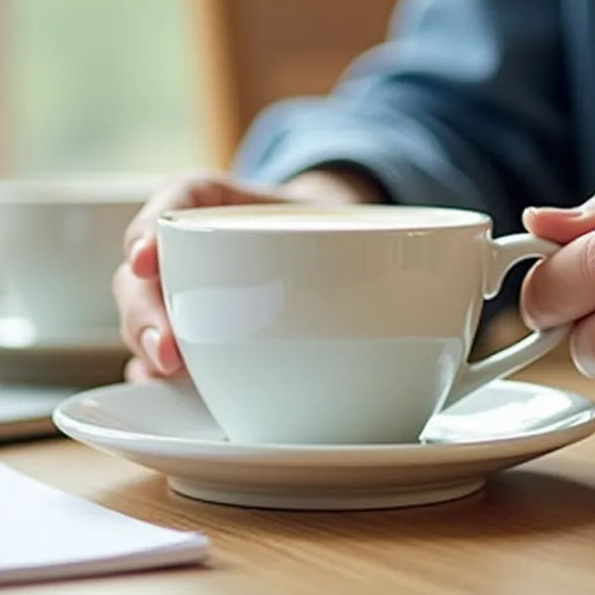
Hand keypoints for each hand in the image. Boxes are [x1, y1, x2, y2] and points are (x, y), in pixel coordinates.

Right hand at [114, 167, 385, 380]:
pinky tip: (167, 397)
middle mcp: (188, 250)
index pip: (178, 197)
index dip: (153, 223)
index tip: (147, 256)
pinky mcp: (185, 344)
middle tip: (168, 348)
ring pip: (139, 315)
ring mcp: (179, 298)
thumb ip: (382, 234)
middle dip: (145, 309)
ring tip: (165, 374)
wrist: (339, 258)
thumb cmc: (336, 236)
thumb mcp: (357, 221)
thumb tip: (456, 275)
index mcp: (221, 204)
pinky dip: (153, 378)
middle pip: (141, 272)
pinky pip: (153, 359)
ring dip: (143, 346)